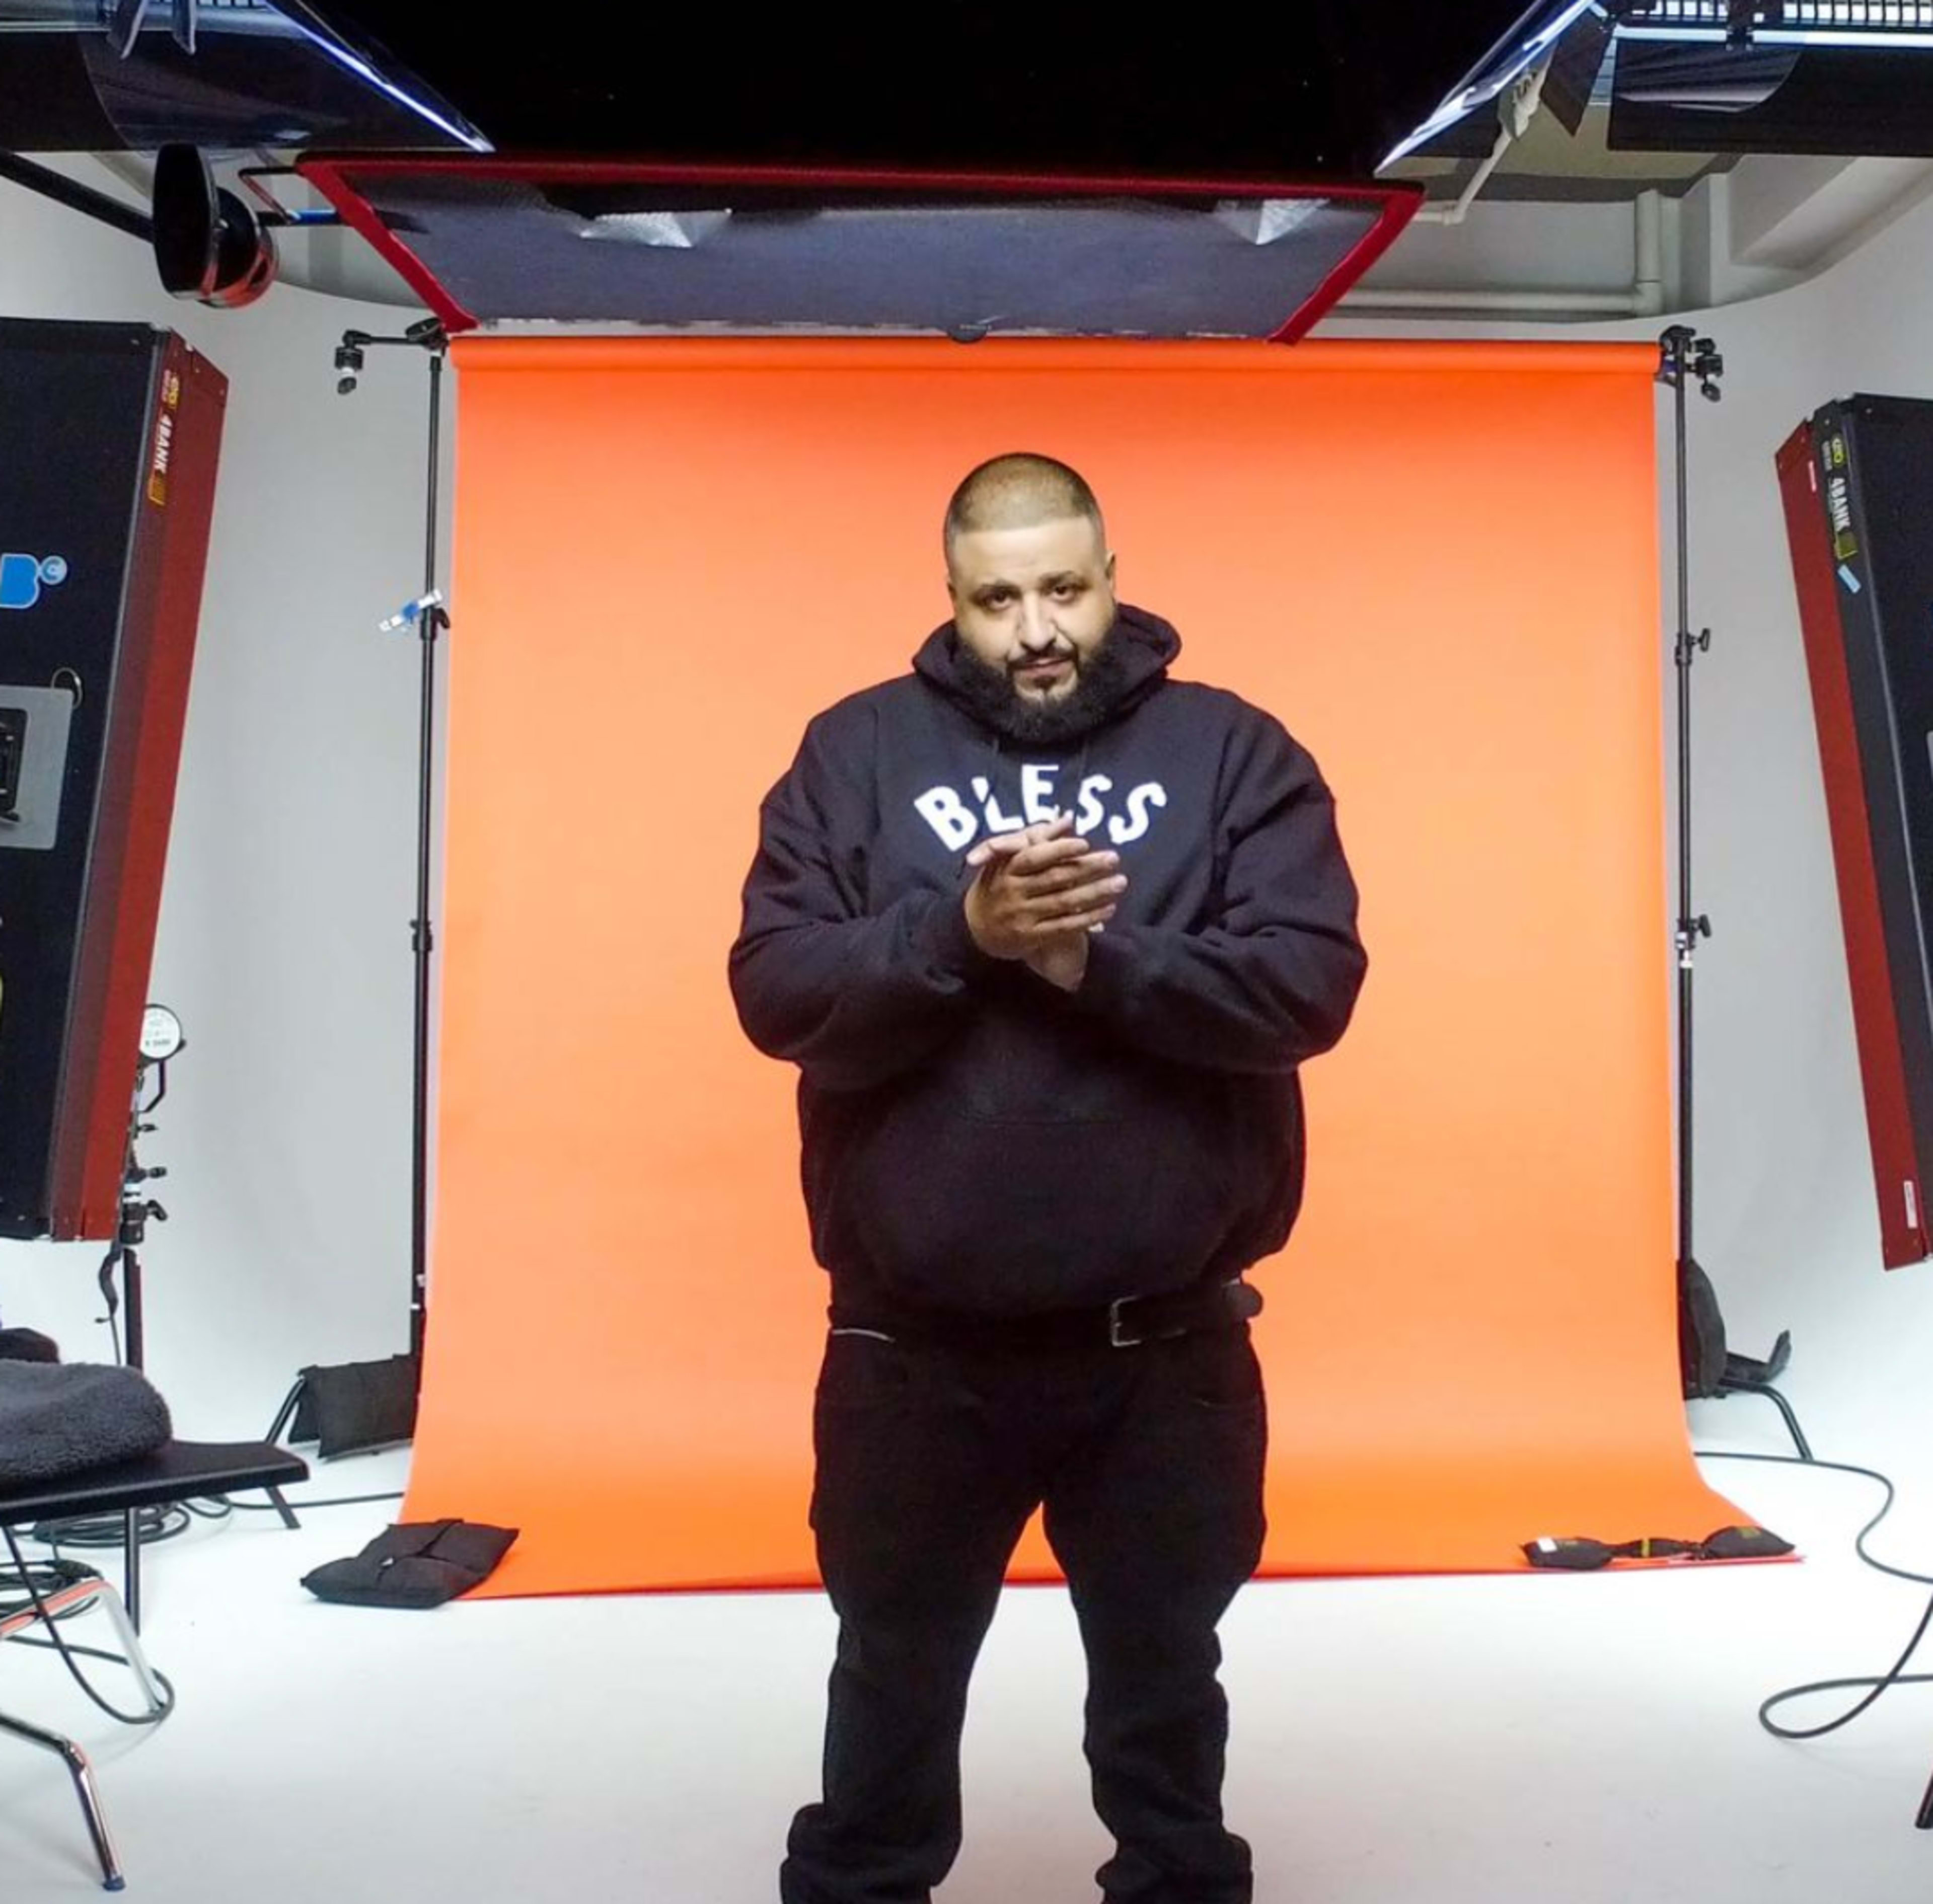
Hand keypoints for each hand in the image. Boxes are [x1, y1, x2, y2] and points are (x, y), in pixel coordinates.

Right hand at [962, 812, 1125, 964]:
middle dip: (1087, 868)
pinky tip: (1109, 909)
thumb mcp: (1007, 859)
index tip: (1084, 843)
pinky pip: (1065, 926)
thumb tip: (1067, 818)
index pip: (1034, 856)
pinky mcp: (1032, 937)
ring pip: (1064, 902)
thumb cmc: (997, 885)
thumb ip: (1037, 837)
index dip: (1059, 850)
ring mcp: (1022, 916)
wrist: (974, 928)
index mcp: (1007, 869)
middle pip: (1055, 878)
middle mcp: (1014, 892)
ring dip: (1095, 893)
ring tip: (1119, 882)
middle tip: (1114, 858)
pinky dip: (1088, 918)